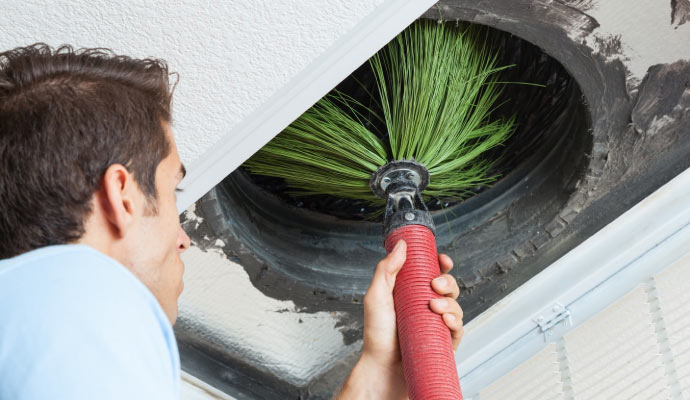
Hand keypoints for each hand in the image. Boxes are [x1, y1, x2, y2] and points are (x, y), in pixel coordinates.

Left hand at [336, 240, 463, 398]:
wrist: (382, 367)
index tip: (442, 260)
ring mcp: (436, 323)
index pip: (432, 272)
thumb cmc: (377, 334)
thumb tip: (402, 245)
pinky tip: (446, 319)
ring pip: (456, 305)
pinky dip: (456, 321)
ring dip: (450, 301)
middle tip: (435, 285)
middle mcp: (426, 306)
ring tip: (435, 307)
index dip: (441, 264)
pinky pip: (458, 328)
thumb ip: (386, 269)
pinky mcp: (443, 341)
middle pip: (448, 286)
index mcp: (412, 292)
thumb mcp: (377, 296)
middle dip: (447, 281)